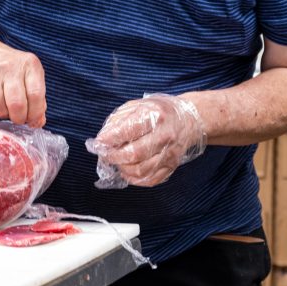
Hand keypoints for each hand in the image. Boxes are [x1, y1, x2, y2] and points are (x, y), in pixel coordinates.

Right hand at [0, 35, 45, 127]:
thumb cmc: (9, 67)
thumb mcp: (28, 74)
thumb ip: (37, 98)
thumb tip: (38, 122)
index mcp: (28, 64)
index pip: (36, 95)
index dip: (35, 113)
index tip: (33, 120)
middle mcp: (9, 67)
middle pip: (17, 104)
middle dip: (19, 118)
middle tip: (18, 118)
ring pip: (0, 110)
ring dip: (3, 115)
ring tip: (4, 106)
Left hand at [86, 94, 206, 187]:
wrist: (189, 119)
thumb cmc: (159, 111)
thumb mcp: (138, 105)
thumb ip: (118, 120)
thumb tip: (102, 139)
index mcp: (155, 116)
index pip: (127, 131)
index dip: (109, 140)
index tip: (98, 143)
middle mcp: (164, 136)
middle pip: (133, 154)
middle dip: (113, 157)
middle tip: (105, 154)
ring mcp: (169, 153)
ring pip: (140, 171)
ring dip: (123, 169)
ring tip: (118, 161)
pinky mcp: (172, 166)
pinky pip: (150, 180)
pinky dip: (135, 179)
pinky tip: (129, 170)